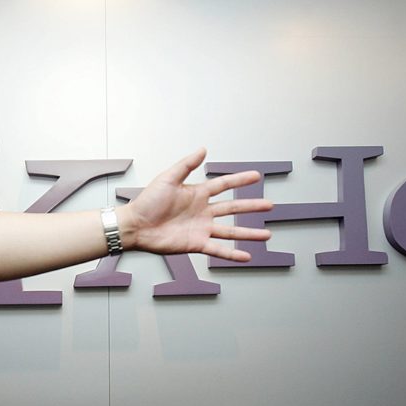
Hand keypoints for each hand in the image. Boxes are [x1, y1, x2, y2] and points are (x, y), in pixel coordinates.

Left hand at [118, 148, 272, 261]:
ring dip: (248, 233)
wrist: (135, 226)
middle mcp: (202, 211)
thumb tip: (203, 149)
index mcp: (197, 193)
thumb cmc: (147, 201)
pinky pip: (218, 249)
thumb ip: (187, 165)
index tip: (257, 176)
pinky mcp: (196, 244)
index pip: (224, 185)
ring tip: (266, 234)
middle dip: (251, 206)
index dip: (240, 180)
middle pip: (233, 208)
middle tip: (269, 204)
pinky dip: (233, 254)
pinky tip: (247, 256)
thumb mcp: (168, 178)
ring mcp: (201, 228)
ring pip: (230, 231)